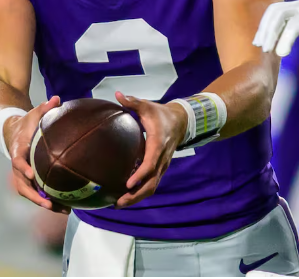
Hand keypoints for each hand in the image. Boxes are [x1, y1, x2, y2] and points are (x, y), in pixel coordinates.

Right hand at [3, 96, 69, 212]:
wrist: (13, 134)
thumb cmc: (26, 124)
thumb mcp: (33, 114)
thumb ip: (44, 108)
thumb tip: (56, 99)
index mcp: (18, 150)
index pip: (17, 161)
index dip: (22, 168)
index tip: (30, 174)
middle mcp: (18, 166)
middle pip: (22, 185)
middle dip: (34, 196)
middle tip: (48, 203)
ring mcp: (22, 175)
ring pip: (29, 193)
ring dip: (43, 203)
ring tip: (62, 209)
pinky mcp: (29, 180)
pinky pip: (36, 193)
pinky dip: (48, 201)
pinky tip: (65, 207)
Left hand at [115, 92, 186, 207]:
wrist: (180, 122)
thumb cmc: (160, 114)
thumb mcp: (147, 106)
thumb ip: (132, 102)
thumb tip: (117, 94)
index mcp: (157, 144)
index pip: (150, 163)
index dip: (140, 175)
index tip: (128, 183)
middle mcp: (162, 159)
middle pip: (151, 183)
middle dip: (136, 195)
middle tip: (118, 203)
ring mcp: (162, 166)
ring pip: (152, 187)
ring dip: (137, 198)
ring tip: (118, 204)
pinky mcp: (160, 169)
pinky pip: (151, 184)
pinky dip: (140, 193)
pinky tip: (125, 196)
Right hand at [253, 0, 298, 60]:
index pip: (297, 21)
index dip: (287, 37)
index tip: (281, 55)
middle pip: (280, 12)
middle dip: (270, 30)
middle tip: (265, 50)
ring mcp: (297, 5)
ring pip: (274, 10)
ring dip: (265, 27)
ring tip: (259, 45)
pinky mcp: (292, 9)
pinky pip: (274, 13)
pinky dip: (266, 25)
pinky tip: (262, 39)